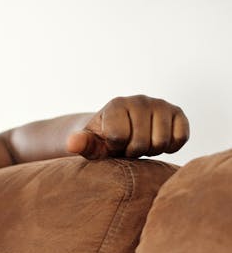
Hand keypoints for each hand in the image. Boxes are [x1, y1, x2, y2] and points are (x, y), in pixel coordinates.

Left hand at [67, 95, 188, 159]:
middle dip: (133, 152)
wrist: (120, 133)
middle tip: (127, 147)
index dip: (115, 148)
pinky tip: (157, 143)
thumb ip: (82, 144)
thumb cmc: (103, 141)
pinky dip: (170, 147)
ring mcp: (161, 104)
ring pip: (161, 142)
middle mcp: (140, 99)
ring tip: (140, 144)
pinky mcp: (178, 113)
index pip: (118, 137)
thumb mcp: (90, 145)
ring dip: (150, 151)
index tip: (111, 143)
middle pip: (141, 143)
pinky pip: (180, 138)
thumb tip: (72, 143)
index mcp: (116, 104)